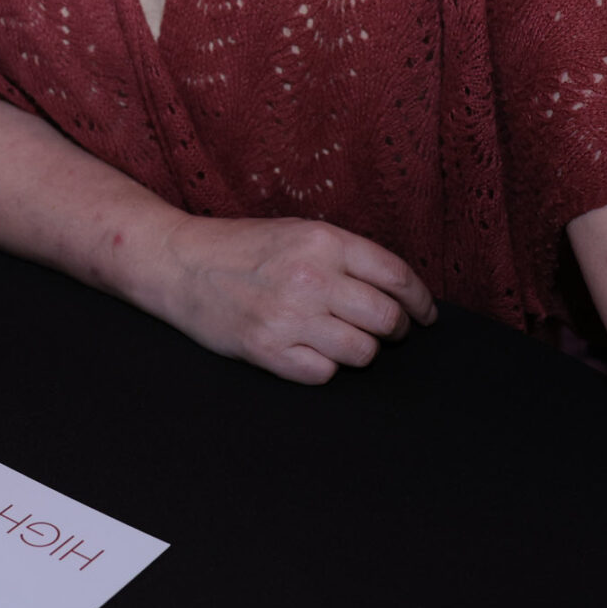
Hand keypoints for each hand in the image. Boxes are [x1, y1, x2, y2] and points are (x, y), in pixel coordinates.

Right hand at [145, 214, 434, 384]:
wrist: (180, 263)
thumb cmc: (243, 248)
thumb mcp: (298, 233)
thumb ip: (346, 256)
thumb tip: (399, 291)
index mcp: (324, 241)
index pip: (397, 277)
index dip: (420, 301)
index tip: (425, 315)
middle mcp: (311, 277)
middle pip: (387, 319)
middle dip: (397, 330)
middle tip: (390, 333)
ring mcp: (289, 316)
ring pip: (363, 352)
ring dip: (362, 351)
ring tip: (346, 341)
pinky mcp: (268, 349)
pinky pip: (325, 374)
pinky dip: (325, 367)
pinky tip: (312, 351)